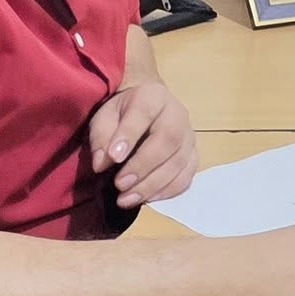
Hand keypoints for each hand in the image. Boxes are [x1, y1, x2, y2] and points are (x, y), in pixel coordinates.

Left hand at [89, 81, 197, 206]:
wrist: (146, 110)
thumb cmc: (122, 114)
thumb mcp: (104, 117)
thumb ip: (101, 137)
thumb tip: (102, 164)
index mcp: (153, 96)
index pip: (143, 112)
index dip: (129, 135)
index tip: (113, 157)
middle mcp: (177, 114)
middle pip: (167, 140)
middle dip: (142, 166)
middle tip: (120, 185)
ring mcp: (189, 136)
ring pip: (178, 162)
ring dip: (152, 184)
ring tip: (126, 199)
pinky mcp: (193, 156)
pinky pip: (186, 177)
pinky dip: (167, 191)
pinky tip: (146, 199)